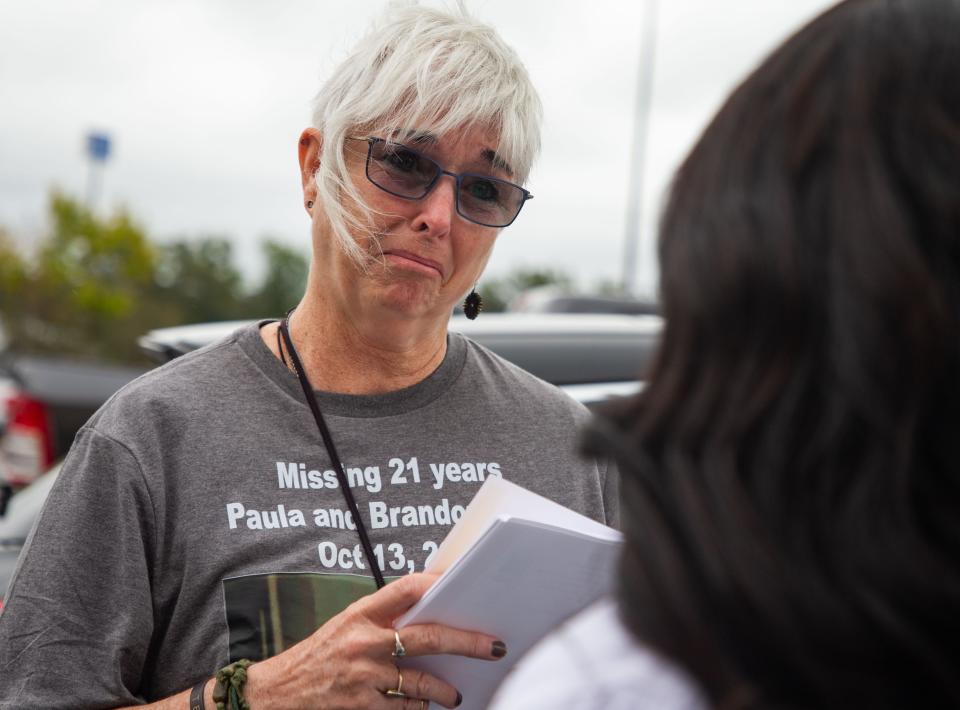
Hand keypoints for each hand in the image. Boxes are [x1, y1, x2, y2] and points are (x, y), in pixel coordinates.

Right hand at [244, 573, 505, 708]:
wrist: (275, 693)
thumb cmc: (316, 658)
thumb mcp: (344, 627)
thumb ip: (381, 620)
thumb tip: (427, 614)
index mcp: (360, 613)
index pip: (407, 587)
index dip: (439, 582)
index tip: (463, 582)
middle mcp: (364, 641)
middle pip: (428, 636)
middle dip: (467, 641)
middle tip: (494, 646)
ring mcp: (364, 674)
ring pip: (421, 679)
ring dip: (444, 688)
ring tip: (455, 694)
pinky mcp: (361, 705)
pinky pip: (404, 706)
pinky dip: (418, 706)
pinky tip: (425, 706)